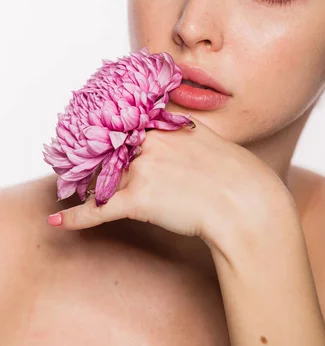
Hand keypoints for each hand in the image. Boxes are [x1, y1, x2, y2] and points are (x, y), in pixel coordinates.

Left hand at [47, 117, 295, 250]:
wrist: (246, 204)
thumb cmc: (237, 176)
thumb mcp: (210, 142)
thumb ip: (184, 135)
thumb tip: (174, 138)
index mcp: (166, 126)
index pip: (125, 125)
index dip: (107, 132)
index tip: (90, 132)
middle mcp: (150, 143)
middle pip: (110, 152)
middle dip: (93, 160)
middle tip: (69, 161)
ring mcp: (142, 170)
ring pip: (103, 179)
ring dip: (87, 188)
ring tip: (67, 189)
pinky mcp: (138, 200)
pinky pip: (99, 209)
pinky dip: (76, 217)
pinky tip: (58, 220)